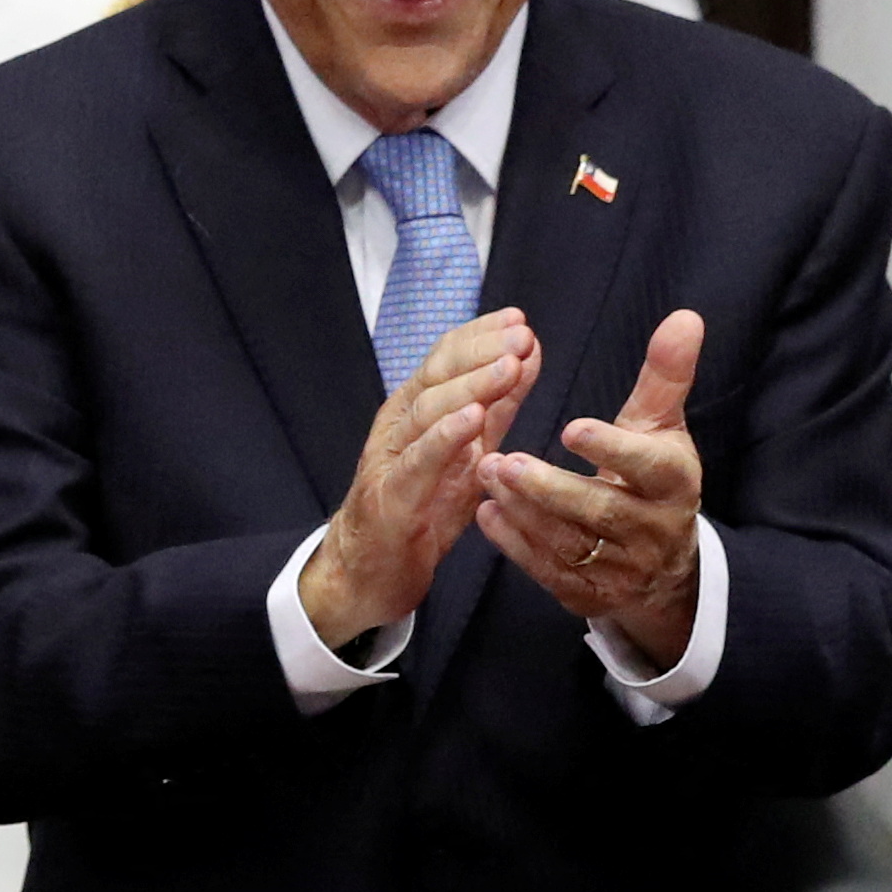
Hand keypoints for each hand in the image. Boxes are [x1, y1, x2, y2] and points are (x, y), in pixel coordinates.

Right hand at [299, 310, 540, 648]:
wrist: (369, 571)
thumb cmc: (419, 509)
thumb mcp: (465, 453)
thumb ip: (493, 408)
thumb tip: (523, 359)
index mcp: (415, 411)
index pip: (444, 359)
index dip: (479, 336)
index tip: (519, 320)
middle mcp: (398, 425)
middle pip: (436, 376)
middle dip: (480, 352)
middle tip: (520, 336)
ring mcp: (390, 458)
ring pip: (427, 411)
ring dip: (470, 386)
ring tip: (508, 367)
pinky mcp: (391, 498)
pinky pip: (417, 462)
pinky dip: (445, 437)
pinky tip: (473, 419)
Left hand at [477, 310, 703, 668]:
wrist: (663, 564)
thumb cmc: (651, 476)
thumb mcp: (660, 426)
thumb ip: (665, 376)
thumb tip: (685, 315)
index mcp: (675, 484)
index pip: (648, 468)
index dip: (612, 449)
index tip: (570, 426)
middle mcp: (654, 531)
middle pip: (600, 512)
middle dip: (550, 488)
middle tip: (502, 458)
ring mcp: (622, 569)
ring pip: (569, 544)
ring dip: (523, 510)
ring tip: (484, 472)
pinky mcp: (590, 596)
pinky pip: (549, 572)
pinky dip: (515, 544)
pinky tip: (486, 512)